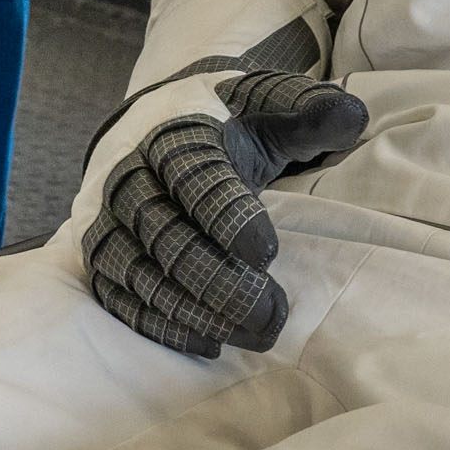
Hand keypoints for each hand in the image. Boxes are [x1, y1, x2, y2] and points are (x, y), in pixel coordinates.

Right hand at [81, 69, 366, 358]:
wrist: (152, 122)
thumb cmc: (224, 123)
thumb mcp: (266, 106)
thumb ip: (307, 110)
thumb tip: (350, 115)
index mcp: (174, 135)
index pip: (192, 177)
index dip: (227, 217)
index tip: (267, 254)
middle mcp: (130, 175)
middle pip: (164, 234)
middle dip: (217, 281)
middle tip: (271, 314)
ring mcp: (108, 218)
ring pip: (139, 271)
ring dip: (193, 311)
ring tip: (251, 335)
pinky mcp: (98, 254)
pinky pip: (118, 296)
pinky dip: (160, 324)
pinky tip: (208, 343)